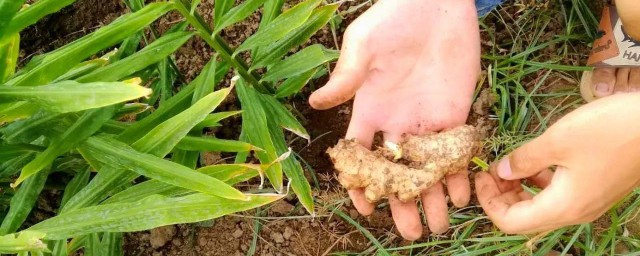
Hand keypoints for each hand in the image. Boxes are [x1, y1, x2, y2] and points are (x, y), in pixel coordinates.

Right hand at [309, 0, 480, 239]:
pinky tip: (462, 195)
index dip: (360, 181)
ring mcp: (426, 120)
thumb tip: (316, 105)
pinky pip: (456, 151)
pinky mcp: (456, 114)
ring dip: (432, 198)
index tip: (365, 206)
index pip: (360, 155)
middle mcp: (396, 122)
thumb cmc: (393, 19)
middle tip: (408, 232)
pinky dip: (459, 174)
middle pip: (396, 172)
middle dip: (401, 202)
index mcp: (369, 109)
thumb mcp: (363, 46)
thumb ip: (346, 78)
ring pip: (427, 169)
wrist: (436, 3)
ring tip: (437, 226)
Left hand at [476, 93, 639, 233]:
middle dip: (501, 196)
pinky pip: (558, 194)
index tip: (481, 175)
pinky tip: (537, 159)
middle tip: (491, 169)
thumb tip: (502, 170)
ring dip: (519, 188)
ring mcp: (587, 202)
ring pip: (540, 205)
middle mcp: (574, 212)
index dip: (488, 202)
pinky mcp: (595, 189)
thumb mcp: (558, 140)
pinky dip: (540, 181)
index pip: (509, 222)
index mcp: (562, 207)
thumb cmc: (609, 131)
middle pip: (523, 218)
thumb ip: (525, 159)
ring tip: (510, 162)